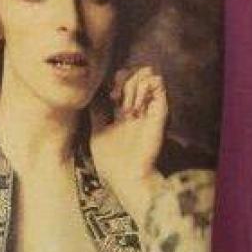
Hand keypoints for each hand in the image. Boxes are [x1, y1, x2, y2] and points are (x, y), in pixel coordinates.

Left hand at [89, 64, 169, 225]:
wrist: (127, 176)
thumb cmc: (111, 161)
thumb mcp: (97, 133)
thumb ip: (96, 113)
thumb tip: (91, 96)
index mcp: (123, 112)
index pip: (123, 82)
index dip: (114, 81)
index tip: (108, 97)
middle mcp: (138, 107)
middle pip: (135, 74)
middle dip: (123, 79)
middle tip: (115, 97)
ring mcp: (149, 108)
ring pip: (147, 75)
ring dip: (133, 84)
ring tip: (126, 105)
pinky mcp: (160, 111)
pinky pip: (158, 84)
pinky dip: (145, 87)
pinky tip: (136, 105)